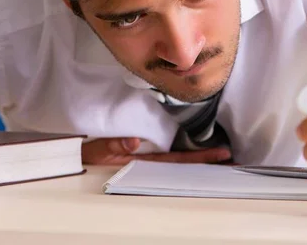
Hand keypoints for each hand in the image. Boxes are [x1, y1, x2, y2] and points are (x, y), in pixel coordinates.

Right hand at [82, 137, 231, 165]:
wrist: (75, 160)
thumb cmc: (87, 157)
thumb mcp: (98, 152)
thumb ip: (115, 146)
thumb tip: (133, 143)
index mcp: (142, 162)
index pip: (178, 161)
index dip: (200, 159)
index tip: (221, 155)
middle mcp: (148, 162)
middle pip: (184, 163)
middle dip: (207, 162)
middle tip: (230, 158)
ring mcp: (146, 160)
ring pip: (178, 162)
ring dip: (199, 160)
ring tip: (221, 158)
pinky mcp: (140, 155)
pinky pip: (167, 156)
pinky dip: (184, 155)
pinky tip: (195, 153)